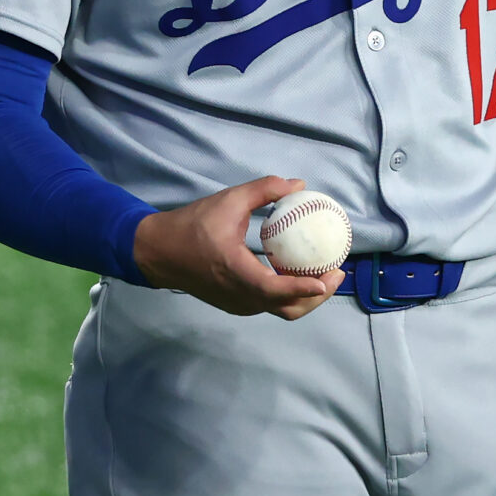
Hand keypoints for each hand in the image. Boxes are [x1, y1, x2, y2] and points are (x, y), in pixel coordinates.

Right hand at [131, 176, 345, 319]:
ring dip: (306, 297)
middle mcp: (240, 296)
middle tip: (337, 272)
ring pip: (280, 310)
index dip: (304, 287)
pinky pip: (270, 304)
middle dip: (318, 296)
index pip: (276, 290)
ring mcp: (238, 304)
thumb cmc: (192, 225)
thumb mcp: (228, 201)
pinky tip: (298, 273)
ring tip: (324, 273)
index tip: (328, 277)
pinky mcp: (236, 304)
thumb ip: (264, 190)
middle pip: (288, 309)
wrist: (158, 252)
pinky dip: (290, 295)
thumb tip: (299, 185)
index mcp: (236, 273)